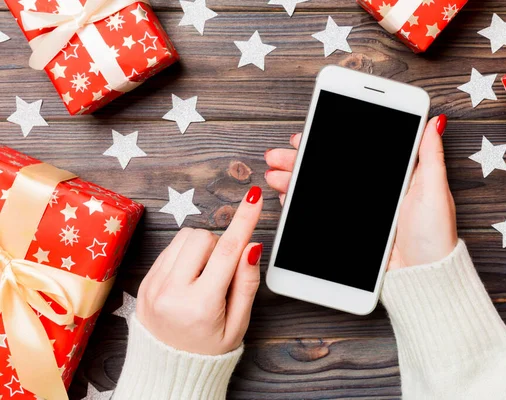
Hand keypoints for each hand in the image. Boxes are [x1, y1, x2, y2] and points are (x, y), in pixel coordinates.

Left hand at [136, 186, 263, 354]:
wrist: (169, 372)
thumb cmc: (208, 350)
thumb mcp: (238, 325)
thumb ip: (247, 283)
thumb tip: (251, 246)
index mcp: (200, 306)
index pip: (227, 252)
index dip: (244, 220)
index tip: (255, 198)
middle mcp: (171, 292)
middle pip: (203, 237)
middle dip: (219, 246)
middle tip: (221, 275)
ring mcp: (153, 286)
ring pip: (184, 237)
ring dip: (201, 248)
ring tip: (204, 277)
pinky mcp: (144, 281)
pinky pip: (169, 248)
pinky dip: (185, 255)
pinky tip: (189, 279)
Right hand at [264, 116, 456, 269]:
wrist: (424, 277)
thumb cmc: (435, 236)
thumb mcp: (434, 190)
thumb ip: (430, 155)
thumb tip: (436, 120)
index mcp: (393, 174)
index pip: (353, 151)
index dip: (326, 140)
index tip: (303, 136)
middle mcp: (372, 189)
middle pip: (331, 166)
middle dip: (301, 159)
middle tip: (279, 155)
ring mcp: (359, 209)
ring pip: (321, 187)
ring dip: (295, 178)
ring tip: (276, 175)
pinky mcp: (351, 228)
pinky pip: (321, 211)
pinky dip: (302, 202)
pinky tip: (287, 196)